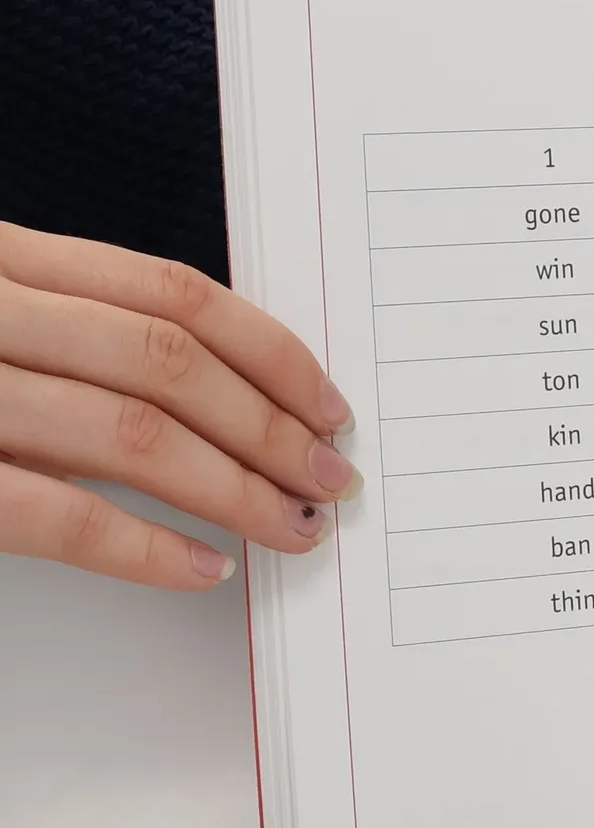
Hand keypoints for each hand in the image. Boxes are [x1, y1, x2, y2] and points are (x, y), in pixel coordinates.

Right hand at [0, 223, 357, 587]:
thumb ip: (75, 333)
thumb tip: (224, 393)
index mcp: (7, 261)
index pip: (174, 296)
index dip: (269, 355)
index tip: (327, 407)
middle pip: (170, 365)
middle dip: (269, 429)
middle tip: (327, 478)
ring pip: (132, 435)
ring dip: (233, 490)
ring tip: (291, 525)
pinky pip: (61, 516)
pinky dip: (145, 548)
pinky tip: (205, 567)